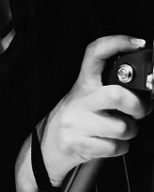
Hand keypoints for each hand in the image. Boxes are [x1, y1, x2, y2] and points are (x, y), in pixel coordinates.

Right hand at [40, 35, 151, 185]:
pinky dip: (120, 148)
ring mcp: (77, 121)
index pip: (96, 53)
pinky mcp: (78, 143)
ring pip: (122, 127)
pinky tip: (108, 143)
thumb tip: (144, 91)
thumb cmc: (77, 118)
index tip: (137, 43)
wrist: (49, 144)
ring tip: (118, 130)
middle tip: (139, 110)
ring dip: (129, 132)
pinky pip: (115, 147)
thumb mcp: (87, 96)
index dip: (117, 43)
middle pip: (116, 95)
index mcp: (84, 82)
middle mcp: (80, 99)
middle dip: (137, 106)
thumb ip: (110, 88)